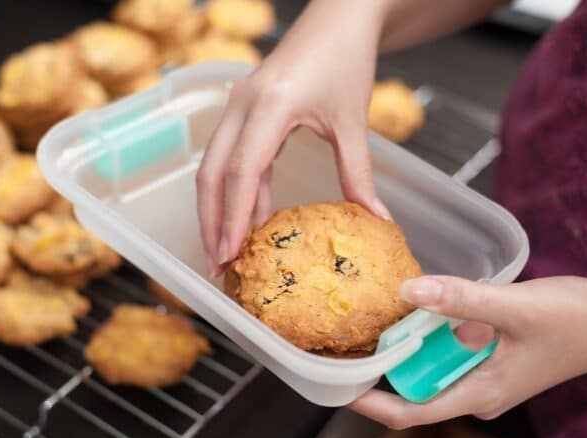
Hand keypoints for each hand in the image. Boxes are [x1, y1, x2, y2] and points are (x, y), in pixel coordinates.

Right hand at [196, 0, 390, 275]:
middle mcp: (243, 105)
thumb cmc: (346, 59)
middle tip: (218, 264)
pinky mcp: (243, 109)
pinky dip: (236, 190)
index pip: (241, 171)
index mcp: (270, 106)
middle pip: (212, 173)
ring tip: (225, 250)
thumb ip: (358, 173)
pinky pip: (231, 156)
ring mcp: (238, 106)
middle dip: (211, 221)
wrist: (338, 17)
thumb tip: (375, 220)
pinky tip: (247, 219)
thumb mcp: (352, 120)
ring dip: (217, 209)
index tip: (230, 254)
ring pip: (214, 166)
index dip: (232, 216)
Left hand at [350, 275, 586, 428]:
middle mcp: (477, 393)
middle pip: (415, 387)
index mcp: (480, 395)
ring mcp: (484, 376)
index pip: (410, 413)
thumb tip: (408, 291)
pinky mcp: (491, 357)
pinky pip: (450, 350)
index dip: (370, 404)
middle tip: (350, 337)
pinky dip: (432, 333)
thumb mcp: (515, 307)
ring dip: (408, 346)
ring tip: (375, 317)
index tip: (338, 385)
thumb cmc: (578, 320)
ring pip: (432, 365)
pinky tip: (418, 307)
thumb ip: (461, 299)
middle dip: (384, 366)